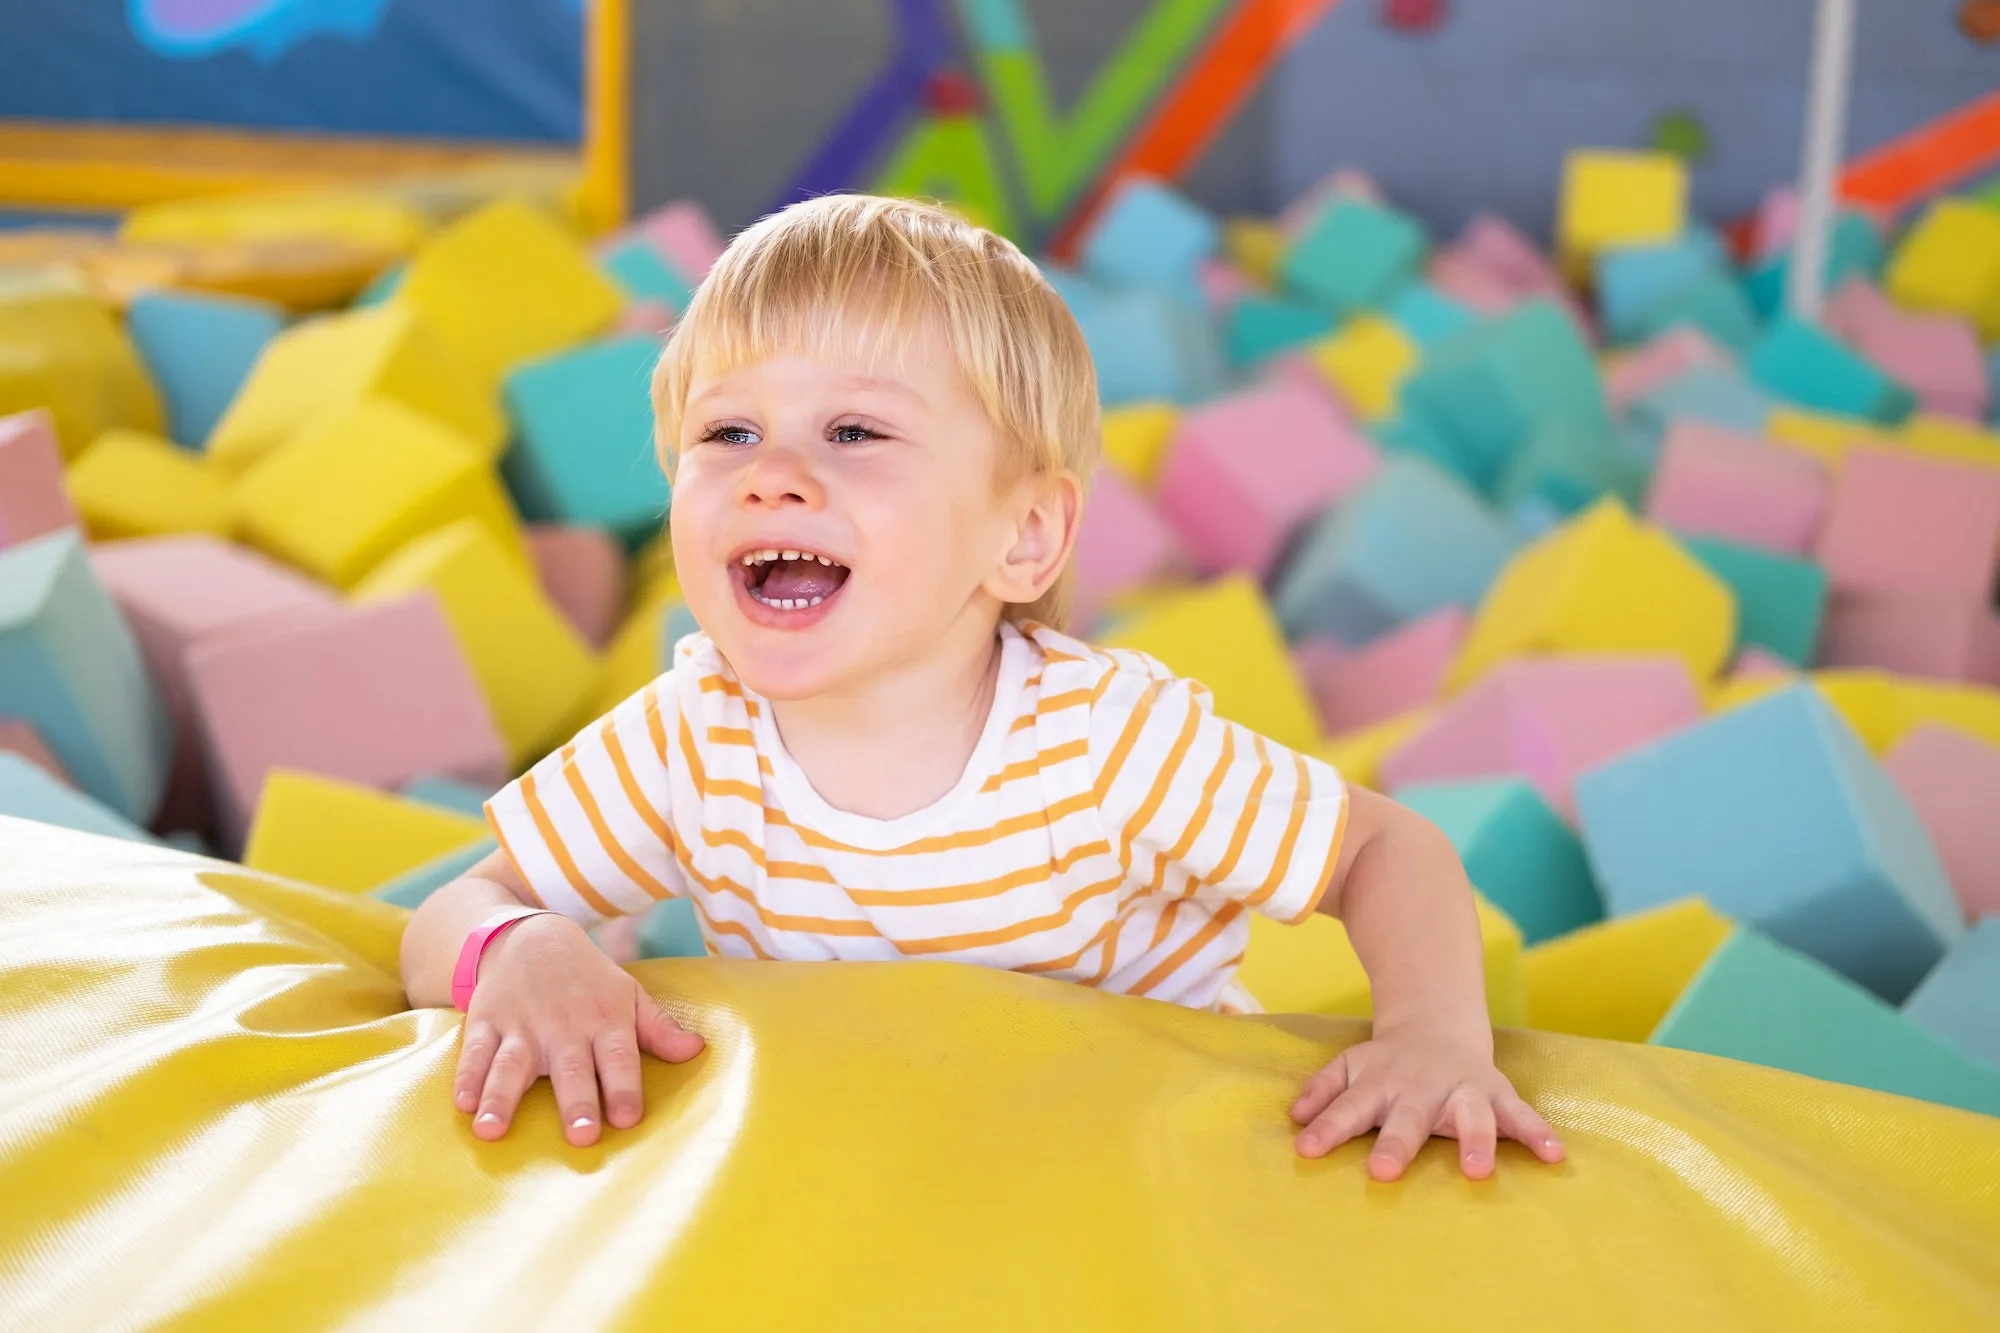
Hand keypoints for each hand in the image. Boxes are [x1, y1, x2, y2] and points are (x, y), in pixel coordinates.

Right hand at [451, 913, 705, 1146]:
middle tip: (581, 1136)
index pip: (618, 1057)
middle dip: (576, 1101)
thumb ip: (659, 1028)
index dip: (624, 1087)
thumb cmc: (589, 980)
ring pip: (512, 1064)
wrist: (533, 936)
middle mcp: (564, 1025)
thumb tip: (697, 1051)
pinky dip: (467, 1077)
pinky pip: (475, 1052)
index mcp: (604, 1020)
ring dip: (502, 1097)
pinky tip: (463, 1104)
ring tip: (492, 1130)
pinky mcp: (487, 1021)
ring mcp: (522, 1024)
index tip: (627, 1119)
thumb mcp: (629, 995)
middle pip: (570, 1067)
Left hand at [1289, 1021, 1563, 1180]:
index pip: (1350, 1108)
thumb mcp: (1349, 1066)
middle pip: (1408, 1117)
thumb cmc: (1386, 1062)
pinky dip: (1537, 1132)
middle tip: (1383, 1171)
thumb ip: (1323, 1091)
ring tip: (1477, 1171)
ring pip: (1470, 1115)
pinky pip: (1519, 1114)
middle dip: (1397, 1143)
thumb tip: (1294, 1118)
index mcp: (1380, 1083)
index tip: (1307, 1150)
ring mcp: (1461, 1089)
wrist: (1436, 1024)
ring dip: (1475, 1141)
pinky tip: (1554, 1154)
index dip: (1328, 1128)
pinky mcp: (1496, 1093)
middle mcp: (1421, 1087)